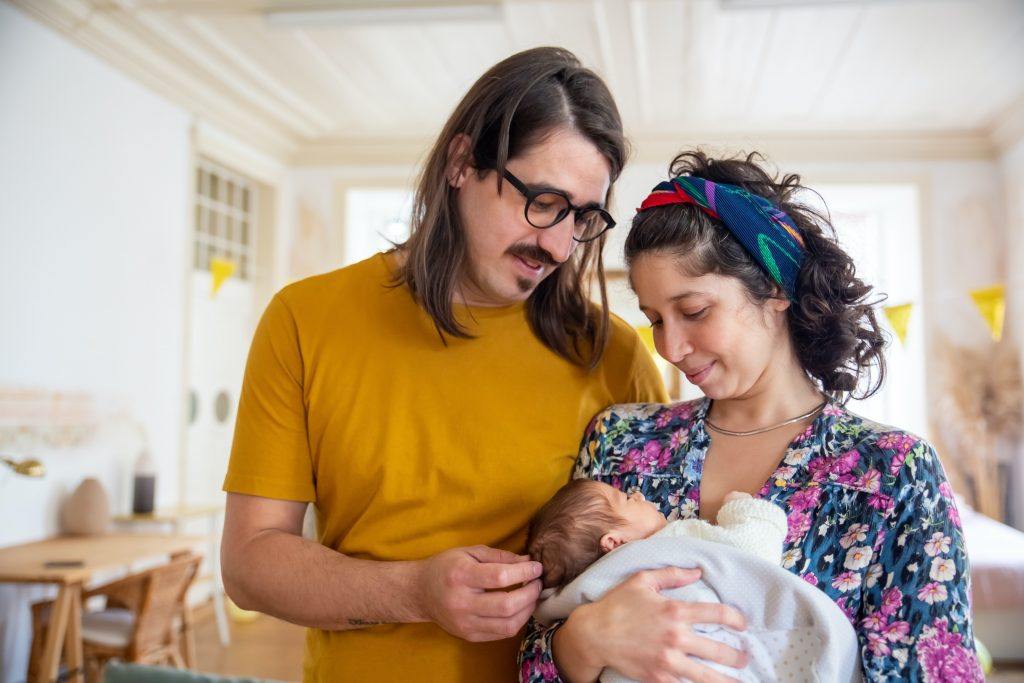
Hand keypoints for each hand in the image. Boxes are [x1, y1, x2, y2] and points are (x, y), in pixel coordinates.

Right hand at [416, 545, 542, 641]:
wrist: (420, 592)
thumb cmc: (446, 567)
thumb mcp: (469, 552)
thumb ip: (500, 556)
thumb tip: (528, 561)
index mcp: (461, 575)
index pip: (500, 577)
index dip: (524, 572)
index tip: (537, 568)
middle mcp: (461, 602)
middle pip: (507, 605)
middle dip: (530, 593)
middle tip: (537, 583)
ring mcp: (464, 623)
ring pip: (508, 625)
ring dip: (527, 610)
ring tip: (531, 596)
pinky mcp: (469, 636)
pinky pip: (501, 634)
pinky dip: (516, 621)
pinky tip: (519, 609)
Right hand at [563, 567, 747, 682]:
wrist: (594, 634)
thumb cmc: (617, 605)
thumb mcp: (642, 580)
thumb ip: (672, 574)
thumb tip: (697, 571)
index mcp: (675, 611)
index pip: (717, 613)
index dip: (736, 618)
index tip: (743, 624)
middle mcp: (675, 637)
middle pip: (718, 650)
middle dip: (736, 657)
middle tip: (743, 659)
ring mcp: (668, 660)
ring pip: (706, 676)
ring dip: (725, 680)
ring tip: (737, 682)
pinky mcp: (658, 678)